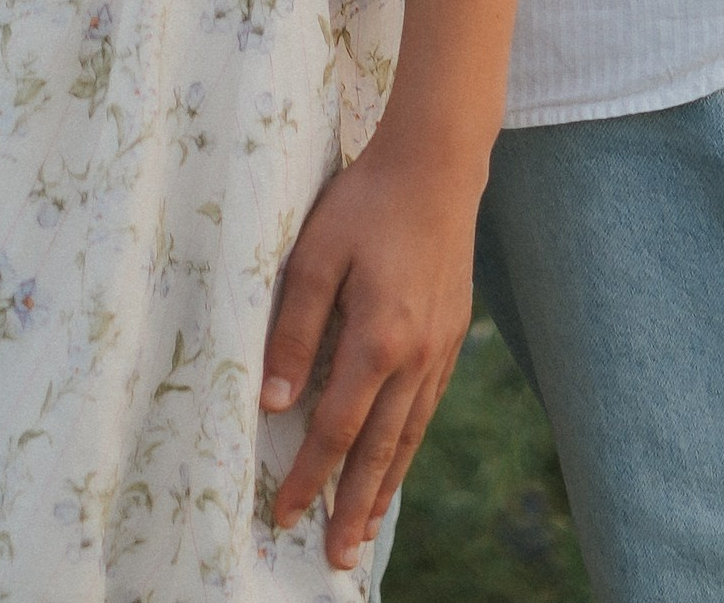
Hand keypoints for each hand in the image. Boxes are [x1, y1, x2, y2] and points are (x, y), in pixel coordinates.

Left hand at [261, 125, 481, 570]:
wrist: (436, 165)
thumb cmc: (365, 201)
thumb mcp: (314, 254)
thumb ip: (293, 328)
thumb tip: (273, 401)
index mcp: (378, 339)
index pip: (337, 428)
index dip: (310, 475)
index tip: (286, 513)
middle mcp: (415, 357)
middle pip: (380, 450)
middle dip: (353, 506)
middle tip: (335, 557)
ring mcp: (439, 351)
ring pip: (409, 437)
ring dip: (385, 487)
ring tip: (364, 529)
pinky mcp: (450, 338)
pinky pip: (427, 410)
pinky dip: (409, 447)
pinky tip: (396, 462)